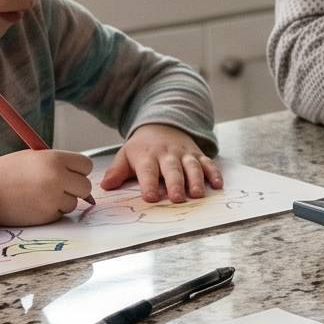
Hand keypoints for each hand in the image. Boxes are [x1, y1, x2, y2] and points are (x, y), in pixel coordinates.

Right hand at [0, 148, 93, 226]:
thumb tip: (79, 175)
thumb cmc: (6, 172)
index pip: (86, 165)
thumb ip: (58, 164)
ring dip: (62, 201)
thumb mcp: (34, 158)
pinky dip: (51, 211)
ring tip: (40, 194)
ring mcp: (52, 199)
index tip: (71, 173)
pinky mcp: (46, 216)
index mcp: (54, 159)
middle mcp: (57, 178)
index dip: (78, 170)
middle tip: (60, 187)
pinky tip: (34, 204)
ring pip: (73, 203)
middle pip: (85, 187)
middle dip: (75, 188)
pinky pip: (59, 214)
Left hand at [101, 123, 223, 202]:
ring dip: (196, 180)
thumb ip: (117, 171)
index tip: (149, 198)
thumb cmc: (142, 148)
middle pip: (172, 169)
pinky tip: (218, 184)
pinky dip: (214, 173)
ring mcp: (184, 154)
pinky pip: (208, 163)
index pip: (147, 171)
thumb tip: (105, 186)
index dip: (148, 184)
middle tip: (177, 198)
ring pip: (191, 166)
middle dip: (175, 184)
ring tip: (198, 194)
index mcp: (147, 156)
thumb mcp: (126, 155)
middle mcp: (167, 154)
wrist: (162, 125)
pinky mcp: (197, 155)